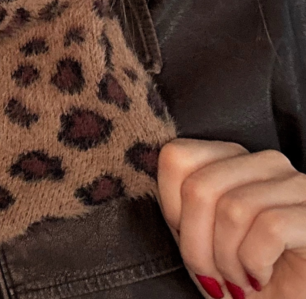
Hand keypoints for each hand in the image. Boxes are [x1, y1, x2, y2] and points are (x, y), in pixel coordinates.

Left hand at [156, 138, 305, 298]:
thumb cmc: (243, 277)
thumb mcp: (200, 237)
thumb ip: (179, 204)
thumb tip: (144, 172)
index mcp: (232, 159)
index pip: (177, 156)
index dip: (170, 206)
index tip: (187, 241)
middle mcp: (265, 162)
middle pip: (200, 187)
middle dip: (196, 246)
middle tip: (213, 276)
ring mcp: (295, 184)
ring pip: (233, 209)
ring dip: (227, 260)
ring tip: (238, 279)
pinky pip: (270, 228)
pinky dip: (255, 263)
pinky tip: (261, 276)